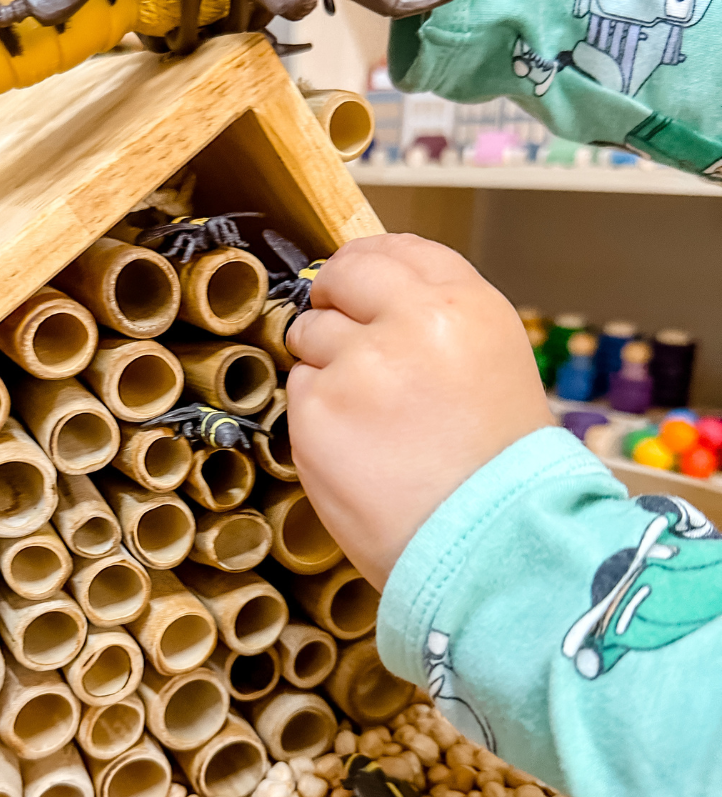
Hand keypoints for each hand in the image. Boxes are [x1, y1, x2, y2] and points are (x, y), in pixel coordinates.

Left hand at [285, 234, 553, 589]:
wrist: (493, 547)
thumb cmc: (499, 469)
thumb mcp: (493, 363)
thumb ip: (437, 319)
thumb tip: (377, 292)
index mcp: (465, 305)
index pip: (396, 249)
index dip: (368, 263)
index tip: (355, 279)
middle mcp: (409, 321)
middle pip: (342, 275)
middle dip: (332, 298)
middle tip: (338, 331)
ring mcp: (357, 364)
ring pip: (308, 333)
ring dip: (323, 362)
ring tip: (368, 414)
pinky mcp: (316, 410)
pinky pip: (296, 389)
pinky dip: (314, 412)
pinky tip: (355, 446)